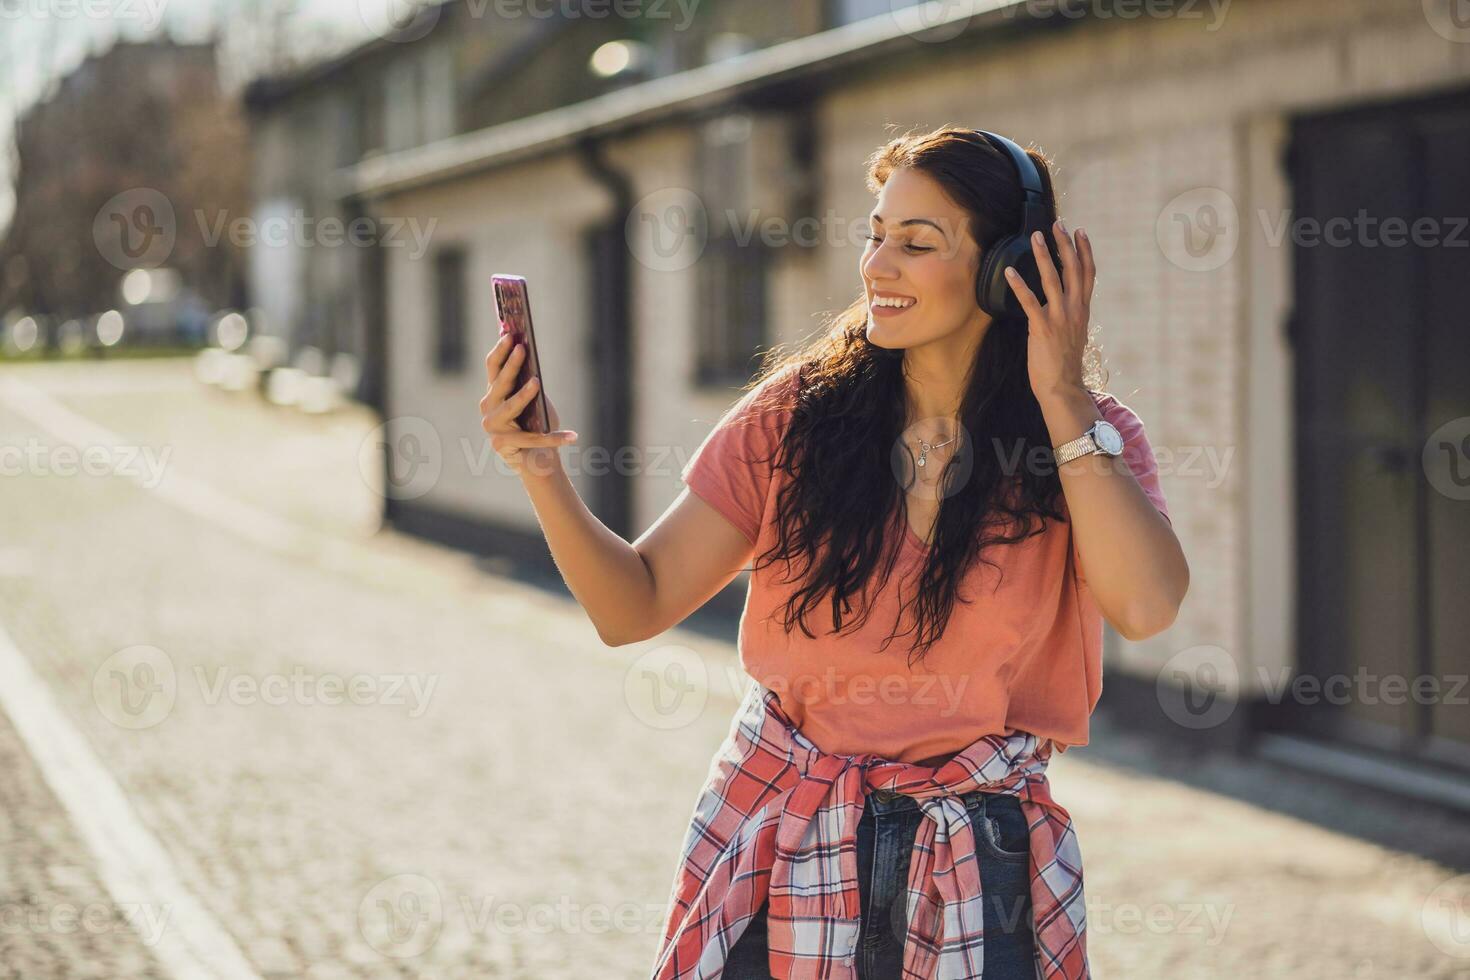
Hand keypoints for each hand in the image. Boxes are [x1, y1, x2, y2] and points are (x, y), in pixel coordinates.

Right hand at [479, 334, 576, 477]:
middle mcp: (488, 407)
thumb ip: (530, 380)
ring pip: (511, 406)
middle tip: (522, 349)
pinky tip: (573, 435)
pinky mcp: (501, 444)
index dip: (501, 350)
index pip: (493, 366)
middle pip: (500, 382)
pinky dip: (555, 438)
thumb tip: (531, 353)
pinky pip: (532, 437)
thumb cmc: (537, 424)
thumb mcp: (535, 399)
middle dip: (511, 364)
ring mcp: (492, 426)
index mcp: (494, 392)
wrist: (535, 459)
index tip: (511, 334)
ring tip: (536, 383)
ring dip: (524, 394)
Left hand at [1003, 218, 1094, 399]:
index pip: (1088, 273)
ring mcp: (1059, 318)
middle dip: (1065, 244)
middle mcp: (1074, 310)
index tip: (1080, 231)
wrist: (1063, 388)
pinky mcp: (1042, 328)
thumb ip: (1070, 315)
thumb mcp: (1073, 334)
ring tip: (1035, 236)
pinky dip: (1019, 285)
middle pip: (1073, 269)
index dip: (1085, 251)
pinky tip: (1008, 272)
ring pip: (1052, 279)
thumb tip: (1064, 304)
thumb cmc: (1064, 364)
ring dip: (1043, 255)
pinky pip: (1029, 302)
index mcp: (1083, 310)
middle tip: (1057, 223)